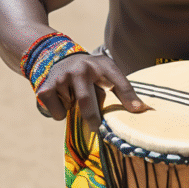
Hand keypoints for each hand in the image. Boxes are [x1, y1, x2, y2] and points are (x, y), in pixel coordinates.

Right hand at [35, 52, 150, 131]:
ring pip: (72, 110)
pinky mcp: (46, 88)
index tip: (138, 110)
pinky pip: (58, 114)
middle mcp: (81, 68)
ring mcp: (62, 78)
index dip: (128, 96)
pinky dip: (61, 113)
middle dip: (93, 119)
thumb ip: (123, 91)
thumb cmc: (91, 73)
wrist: (60, 58)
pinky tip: (63, 99)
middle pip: (87, 101)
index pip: (118, 81)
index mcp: (102, 64)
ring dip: (75, 112)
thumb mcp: (108, 74)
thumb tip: (142, 110)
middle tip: (97, 128)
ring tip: (75, 99)